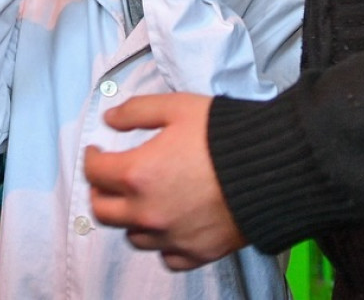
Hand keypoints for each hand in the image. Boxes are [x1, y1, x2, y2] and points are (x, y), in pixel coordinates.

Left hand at [85, 93, 245, 270]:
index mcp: (137, 174)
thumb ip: (137, 111)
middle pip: (103, 210)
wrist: (271, 167)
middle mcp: (147, 212)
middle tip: (108, 178)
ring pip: (132, 236)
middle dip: (100, 191)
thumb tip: (111, 118)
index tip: (97, 151)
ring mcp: (170, 237)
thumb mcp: (177, 107)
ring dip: (129, 218)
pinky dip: (162, 243)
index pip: (94, 172)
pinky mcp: (196, 252)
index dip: (92, 157)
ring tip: (140, 200)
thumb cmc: (225, 135)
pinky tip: (168, 225)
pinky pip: (165, 256)